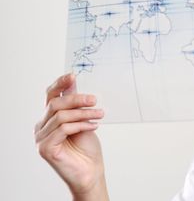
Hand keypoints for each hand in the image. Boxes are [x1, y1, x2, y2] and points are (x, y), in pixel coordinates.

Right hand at [34, 74, 108, 199]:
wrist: (90, 171)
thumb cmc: (86, 147)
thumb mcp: (83, 119)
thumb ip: (76, 103)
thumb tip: (74, 80)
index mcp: (49, 117)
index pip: (50, 95)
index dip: (60, 83)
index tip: (73, 75)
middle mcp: (41, 126)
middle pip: (55, 104)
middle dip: (77, 99)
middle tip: (95, 99)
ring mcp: (41, 138)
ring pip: (61, 116)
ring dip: (84, 113)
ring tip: (100, 114)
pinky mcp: (45, 148)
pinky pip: (63, 129)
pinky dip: (80, 125)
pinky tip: (93, 126)